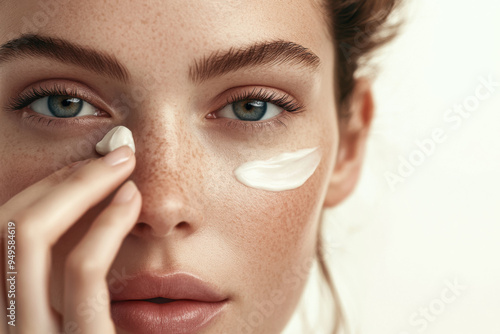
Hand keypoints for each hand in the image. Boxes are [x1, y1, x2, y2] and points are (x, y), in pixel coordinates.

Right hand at [0, 145, 140, 333]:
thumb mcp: (73, 318)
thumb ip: (63, 283)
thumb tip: (78, 212)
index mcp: (5, 308)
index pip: (0, 233)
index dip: (40, 191)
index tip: (83, 167)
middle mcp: (5, 320)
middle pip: (4, 227)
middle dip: (58, 180)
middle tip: (112, 156)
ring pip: (28, 239)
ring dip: (77, 188)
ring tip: (124, 166)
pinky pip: (83, 273)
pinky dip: (106, 224)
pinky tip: (131, 199)